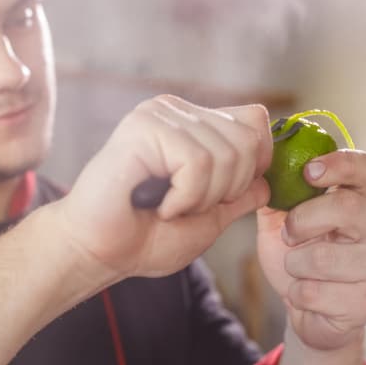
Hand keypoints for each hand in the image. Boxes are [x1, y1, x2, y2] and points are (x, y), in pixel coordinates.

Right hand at [54, 96, 271, 282]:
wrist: (97, 252)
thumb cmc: (143, 238)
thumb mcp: (209, 219)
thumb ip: (240, 195)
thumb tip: (268, 179)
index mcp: (192, 124)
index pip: (254, 120)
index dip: (255, 162)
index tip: (224, 197)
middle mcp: (176, 111)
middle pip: (248, 138)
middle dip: (228, 189)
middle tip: (187, 207)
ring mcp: (158, 115)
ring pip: (225, 154)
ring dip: (202, 199)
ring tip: (168, 208)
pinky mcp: (143, 127)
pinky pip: (197, 162)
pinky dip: (184, 197)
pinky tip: (158, 206)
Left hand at [257, 149, 365, 349]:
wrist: (306, 311)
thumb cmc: (297, 258)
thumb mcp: (280, 221)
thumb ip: (275, 193)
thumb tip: (259, 165)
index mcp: (362, 202)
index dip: (339, 164)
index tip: (308, 171)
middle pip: (347, 207)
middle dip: (302, 220)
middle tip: (288, 235)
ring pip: (323, 258)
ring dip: (293, 265)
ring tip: (298, 270)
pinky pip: (313, 293)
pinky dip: (296, 294)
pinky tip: (306, 295)